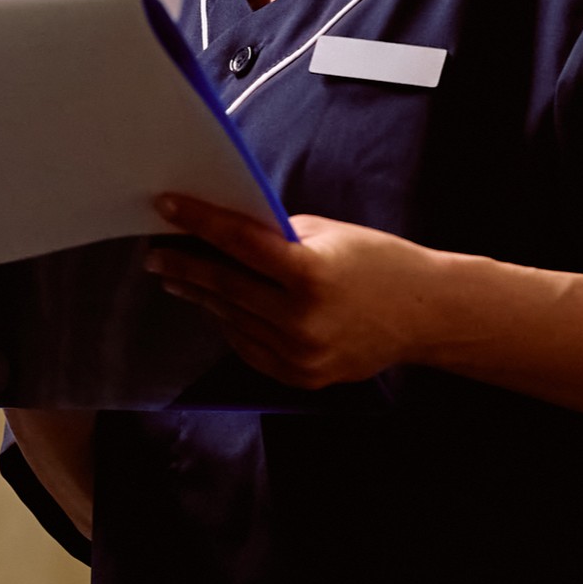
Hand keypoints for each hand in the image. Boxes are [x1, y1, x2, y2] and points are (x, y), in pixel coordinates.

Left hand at [147, 195, 442, 388]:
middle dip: (185, 267)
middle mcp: (302, 319)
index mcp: (311, 274)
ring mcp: (300, 354)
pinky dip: (229, 323)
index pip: (239, 243)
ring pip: (231, 319)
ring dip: (201, 295)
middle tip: (157, 254)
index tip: (167, 208)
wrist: (425, 315)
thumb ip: (277, 237)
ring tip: (177, 277)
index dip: (199, 222)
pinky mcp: (300, 375)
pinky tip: (214, 305)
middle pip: (225, 286)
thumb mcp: (330, 235)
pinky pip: (249, 347)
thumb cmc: (378, 263)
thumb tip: (223, 233)